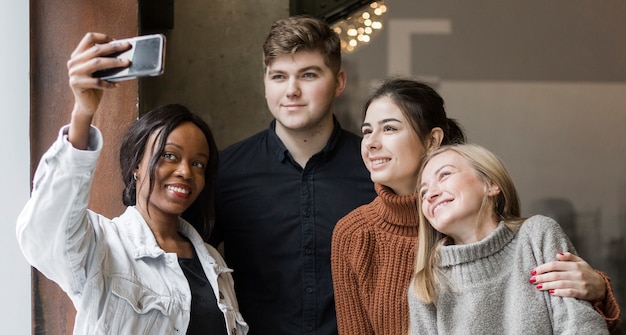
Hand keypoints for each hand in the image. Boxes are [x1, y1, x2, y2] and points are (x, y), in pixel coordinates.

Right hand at [66, 32, 130, 148]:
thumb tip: (124, 54)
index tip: (116, 40)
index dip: (103, 37)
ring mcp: (73, 73)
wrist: (86, 105)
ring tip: (127, 63)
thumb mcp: (99, 71)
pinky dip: (108, 83)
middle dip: (114, 47)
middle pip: (96, 49)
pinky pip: (97, 81)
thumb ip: (105, 61)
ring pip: (97, 63)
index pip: (88, 38)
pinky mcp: (76, 84)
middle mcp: (73, 62)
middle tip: (128, 47)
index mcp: (78, 55)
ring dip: (114, 62)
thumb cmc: (95, 86)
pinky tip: (116, 85)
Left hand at [529, 252, 605, 300]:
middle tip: (532, 280)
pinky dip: (559, 292)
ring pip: (560, 284)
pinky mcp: (583, 293)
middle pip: (555, 275)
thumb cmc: (587, 272)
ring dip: (547, 285)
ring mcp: (580, 284)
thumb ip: (569, 257)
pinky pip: (569, 292)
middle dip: (542, 277)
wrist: (602, 286)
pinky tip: (551, 293)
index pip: (555, 264)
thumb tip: (557, 254)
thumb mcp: (580, 262)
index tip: (533, 271)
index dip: (543, 268)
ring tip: (538, 286)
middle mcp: (577, 273)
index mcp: (575, 265)